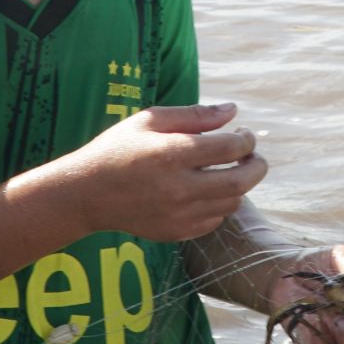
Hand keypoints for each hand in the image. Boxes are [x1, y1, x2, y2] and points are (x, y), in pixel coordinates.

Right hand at [60, 103, 266, 242]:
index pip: (231, 147)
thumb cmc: (118, 149)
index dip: (246, 139)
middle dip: (256, 165)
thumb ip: (194, 115)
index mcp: (173, 153)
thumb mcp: (150, 120)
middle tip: (252, 156)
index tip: (243, 134)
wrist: (87, 193)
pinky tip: (207, 191)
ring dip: (239, 186)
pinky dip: (220, 205)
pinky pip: (215, 221)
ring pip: (232, 203)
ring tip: (228, 171)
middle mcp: (179, 187)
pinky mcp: (176, 232)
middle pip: (241, 181)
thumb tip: (232, 111)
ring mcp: (179, 214)